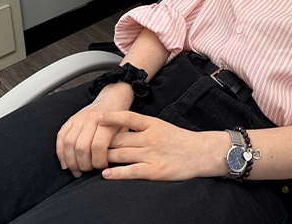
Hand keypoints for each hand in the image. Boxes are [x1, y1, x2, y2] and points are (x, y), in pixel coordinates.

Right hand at [56, 82, 133, 176]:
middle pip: (81, 147)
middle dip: (84, 164)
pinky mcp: (71, 119)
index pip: (98, 147)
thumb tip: (108, 167)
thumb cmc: (119, 119)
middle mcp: (91, 119)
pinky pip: (61, 137)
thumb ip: (118, 146)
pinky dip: (60, 153)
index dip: (99, 162)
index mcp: (107, 122)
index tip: (103, 167)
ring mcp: (79, 118)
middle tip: (89, 170)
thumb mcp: (125, 130)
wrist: (112, 99)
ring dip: (71, 162)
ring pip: (69, 143)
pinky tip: (66, 164)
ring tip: (77, 170)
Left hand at [98, 111, 225, 180]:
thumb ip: (143, 127)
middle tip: (91, 145)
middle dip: (103, 142)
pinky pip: (131, 171)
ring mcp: (152, 154)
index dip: (112, 117)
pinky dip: (116, 173)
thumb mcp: (162, 126)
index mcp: (153, 124)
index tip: (98, 118)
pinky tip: (105, 174)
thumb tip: (121, 128)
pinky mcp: (154, 171)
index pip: (128, 117)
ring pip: (122, 154)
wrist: (200, 152)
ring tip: (94, 160)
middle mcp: (150, 137)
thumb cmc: (180, 139)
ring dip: (105, 157)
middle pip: (119, 139)